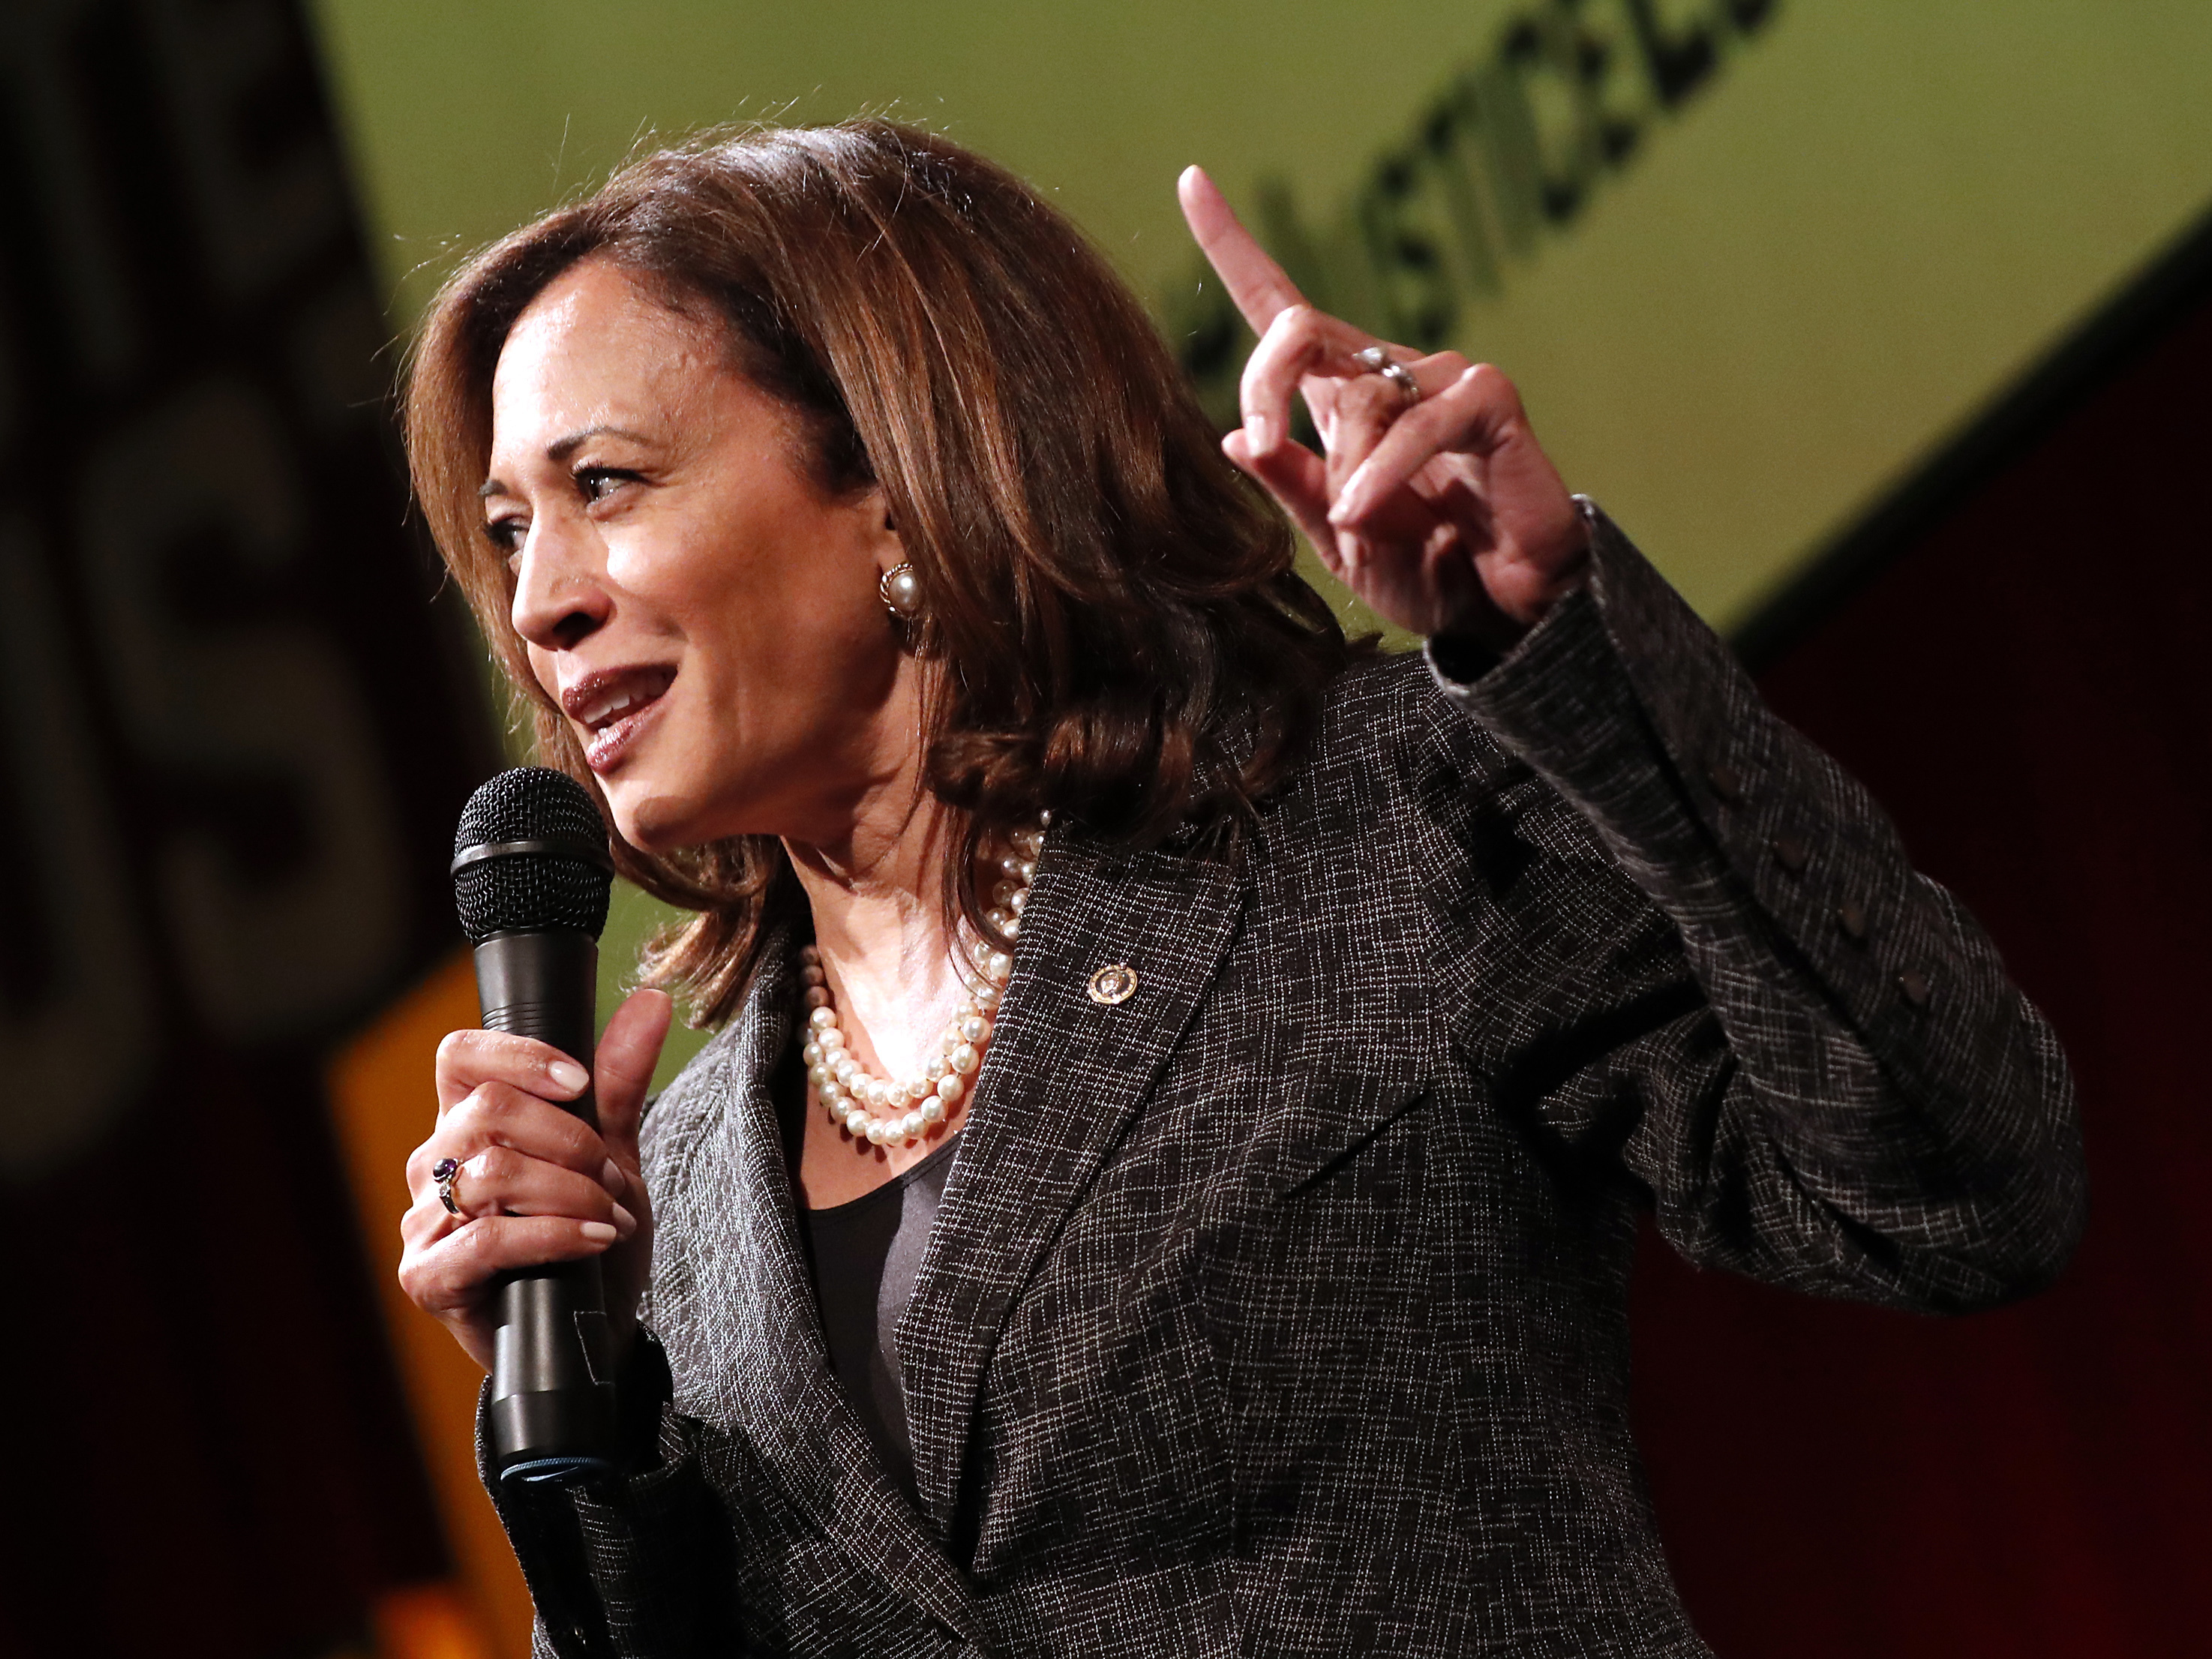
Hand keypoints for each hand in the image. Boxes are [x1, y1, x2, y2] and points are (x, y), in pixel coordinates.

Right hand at [399, 988, 672, 1370]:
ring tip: (610, 1215)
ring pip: (493, 1173)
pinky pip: (488, 1240)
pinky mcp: (427, 1278)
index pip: (459, 1056)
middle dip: (571, 1140)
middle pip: (487, 1110)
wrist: (593, 1332)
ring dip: (571, 1190)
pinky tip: (594, 1239)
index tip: (579, 1083)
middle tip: (612, 1177)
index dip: (519, 1057)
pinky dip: (554, 1234)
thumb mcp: (612, 1152)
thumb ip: (619, 1081)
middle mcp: (432, 1165)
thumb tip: (652, 1000)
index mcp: (462, 1122)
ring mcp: (422, 1223)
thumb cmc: (589, 1234)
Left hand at [1177, 166, 1590, 641]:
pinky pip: (1417, 424)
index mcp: (1340, 391)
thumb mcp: (1333, 536)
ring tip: (1364, 527)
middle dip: (1263, 387)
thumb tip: (1235, 437)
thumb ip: (1290, 485)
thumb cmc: (1421, 568)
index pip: (1278, 305)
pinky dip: (1381, 476)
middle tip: (1265, 445)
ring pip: (1358, 397)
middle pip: (1298, 329)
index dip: (1233, 244)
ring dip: (1348, 476)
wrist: (1496, 607)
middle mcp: (1387, 369)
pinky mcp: (1489, 400)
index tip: (1190, 180)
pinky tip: (1362, 514)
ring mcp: (1442, 378)